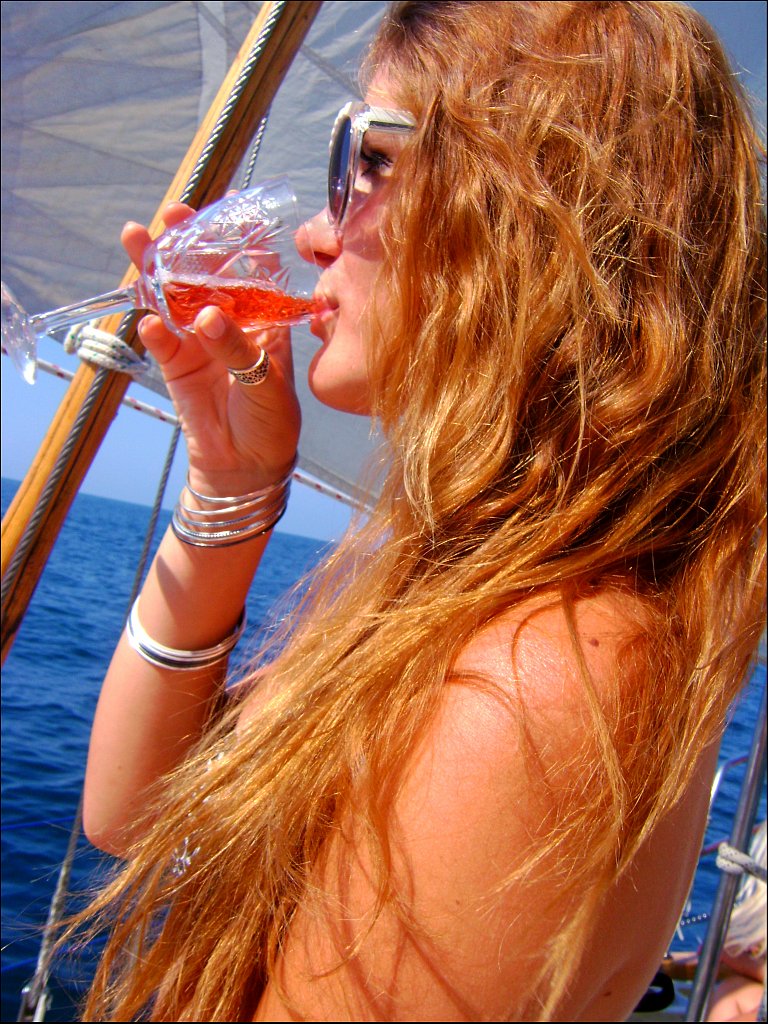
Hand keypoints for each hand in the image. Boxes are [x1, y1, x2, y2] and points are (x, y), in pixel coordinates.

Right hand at [122, 204, 300, 493]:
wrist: (246, 464)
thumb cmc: (272, 418)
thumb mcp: (267, 381)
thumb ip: (237, 347)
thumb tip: (207, 316)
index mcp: (263, 317)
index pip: (250, 269)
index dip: (238, 240)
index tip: (227, 215)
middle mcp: (228, 319)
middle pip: (203, 272)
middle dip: (186, 242)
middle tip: (172, 213)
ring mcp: (198, 338)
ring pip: (173, 295)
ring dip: (155, 270)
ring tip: (137, 240)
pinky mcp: (175, 362)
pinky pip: (160, 337)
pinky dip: (153, 328)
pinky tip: (150, 322)